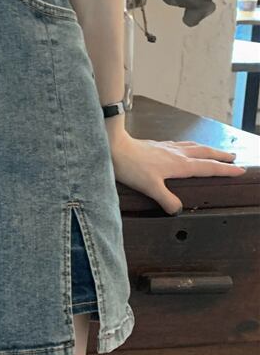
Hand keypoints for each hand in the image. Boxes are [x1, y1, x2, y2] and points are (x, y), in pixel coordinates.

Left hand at [107, 130, 247, 215]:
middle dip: (220, 156)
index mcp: (179, 164)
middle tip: (233, 158)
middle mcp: (176, 154)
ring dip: (206, 149)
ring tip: (214, 151)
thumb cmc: (130, 166)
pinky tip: (183, 147)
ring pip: (192, 146)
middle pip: (204, 153)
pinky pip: (179, 144)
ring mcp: (166, 147)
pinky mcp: (156, 145)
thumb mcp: (150, 187)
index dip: (225, 170)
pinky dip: (188, 146)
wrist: (113, 146)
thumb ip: (166, 200)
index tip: (240, 170)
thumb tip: (178, 210)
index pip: (208, 167)